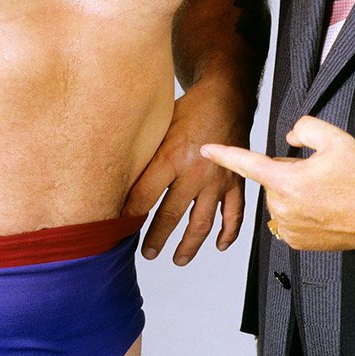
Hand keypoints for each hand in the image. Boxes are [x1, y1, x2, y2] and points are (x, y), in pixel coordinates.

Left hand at [124, 79, 248, 264]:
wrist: (226, 96)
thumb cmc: (189, 109)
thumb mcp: (159, 126)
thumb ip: (145, 154)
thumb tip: (119, 178)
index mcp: (171, 156)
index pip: (144, 195)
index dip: (129, 215)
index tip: (119, 229)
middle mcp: (195, 172)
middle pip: (170, 214)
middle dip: (156, 238)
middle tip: (146, 252)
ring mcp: (217, 180)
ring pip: (202, 222)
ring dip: (189, 245)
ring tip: (177, 259)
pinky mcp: (235, 182)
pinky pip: (234, 213)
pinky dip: (228, 233)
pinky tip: (219, 245)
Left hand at [201, 114, 354, 250]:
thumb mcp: (336, 139)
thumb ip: (305, 128)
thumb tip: (289, 137)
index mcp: (286, 180)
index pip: (246, 163)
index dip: (224, 154)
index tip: (206, 150)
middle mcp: (282, 206)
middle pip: (272, 180)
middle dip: (288, 173)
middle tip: (319, 175)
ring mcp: (288, 227)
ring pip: (280, 200)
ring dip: (294, 194)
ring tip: (325, 193)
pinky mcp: (296, 242)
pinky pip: (287, 220)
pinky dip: (299, 213)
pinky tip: (321, 210)